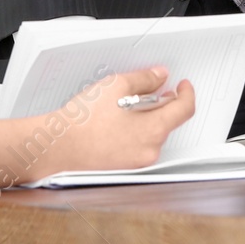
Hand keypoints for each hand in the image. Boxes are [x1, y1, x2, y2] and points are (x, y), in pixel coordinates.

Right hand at [51, 67, 196, 174]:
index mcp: (154, 131)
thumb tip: (160, 76)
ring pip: (152, 134)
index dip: (187, 93)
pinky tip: (116, 121)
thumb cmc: (84, 120)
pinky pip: (138, 145)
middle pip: (168, 122)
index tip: (183, 85)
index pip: (185, 110)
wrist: (57, 147)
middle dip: (163, 103)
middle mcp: (149, 150)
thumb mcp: (117, 86)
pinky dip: (135, 131)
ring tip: (125, 104)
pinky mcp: (122, 166)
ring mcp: (136, 162)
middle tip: (150, 89)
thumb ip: (145, 79)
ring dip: (147, 117)